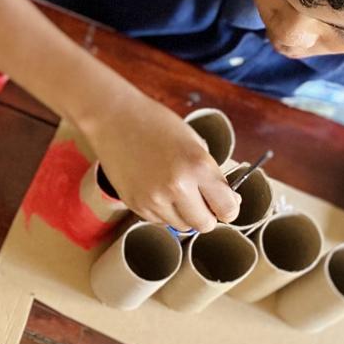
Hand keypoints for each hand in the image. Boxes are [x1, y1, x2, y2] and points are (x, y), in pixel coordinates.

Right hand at [85, 89, 238, 231]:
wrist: (113, 118)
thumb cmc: (156, 124)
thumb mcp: (195, 143)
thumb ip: (212, 175)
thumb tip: (229, 203)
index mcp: (198, 166)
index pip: (228, 210)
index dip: (229, 207)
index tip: (224, 202)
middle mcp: (177, 187)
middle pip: (205, 225)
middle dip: (207, 214)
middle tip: (201, 198)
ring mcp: (153, 199)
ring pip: (182, 226)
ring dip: (184, 213)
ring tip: (173, 188)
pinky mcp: (135, 205)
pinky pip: (159, 220)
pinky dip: (163, 210)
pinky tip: (155, 186)